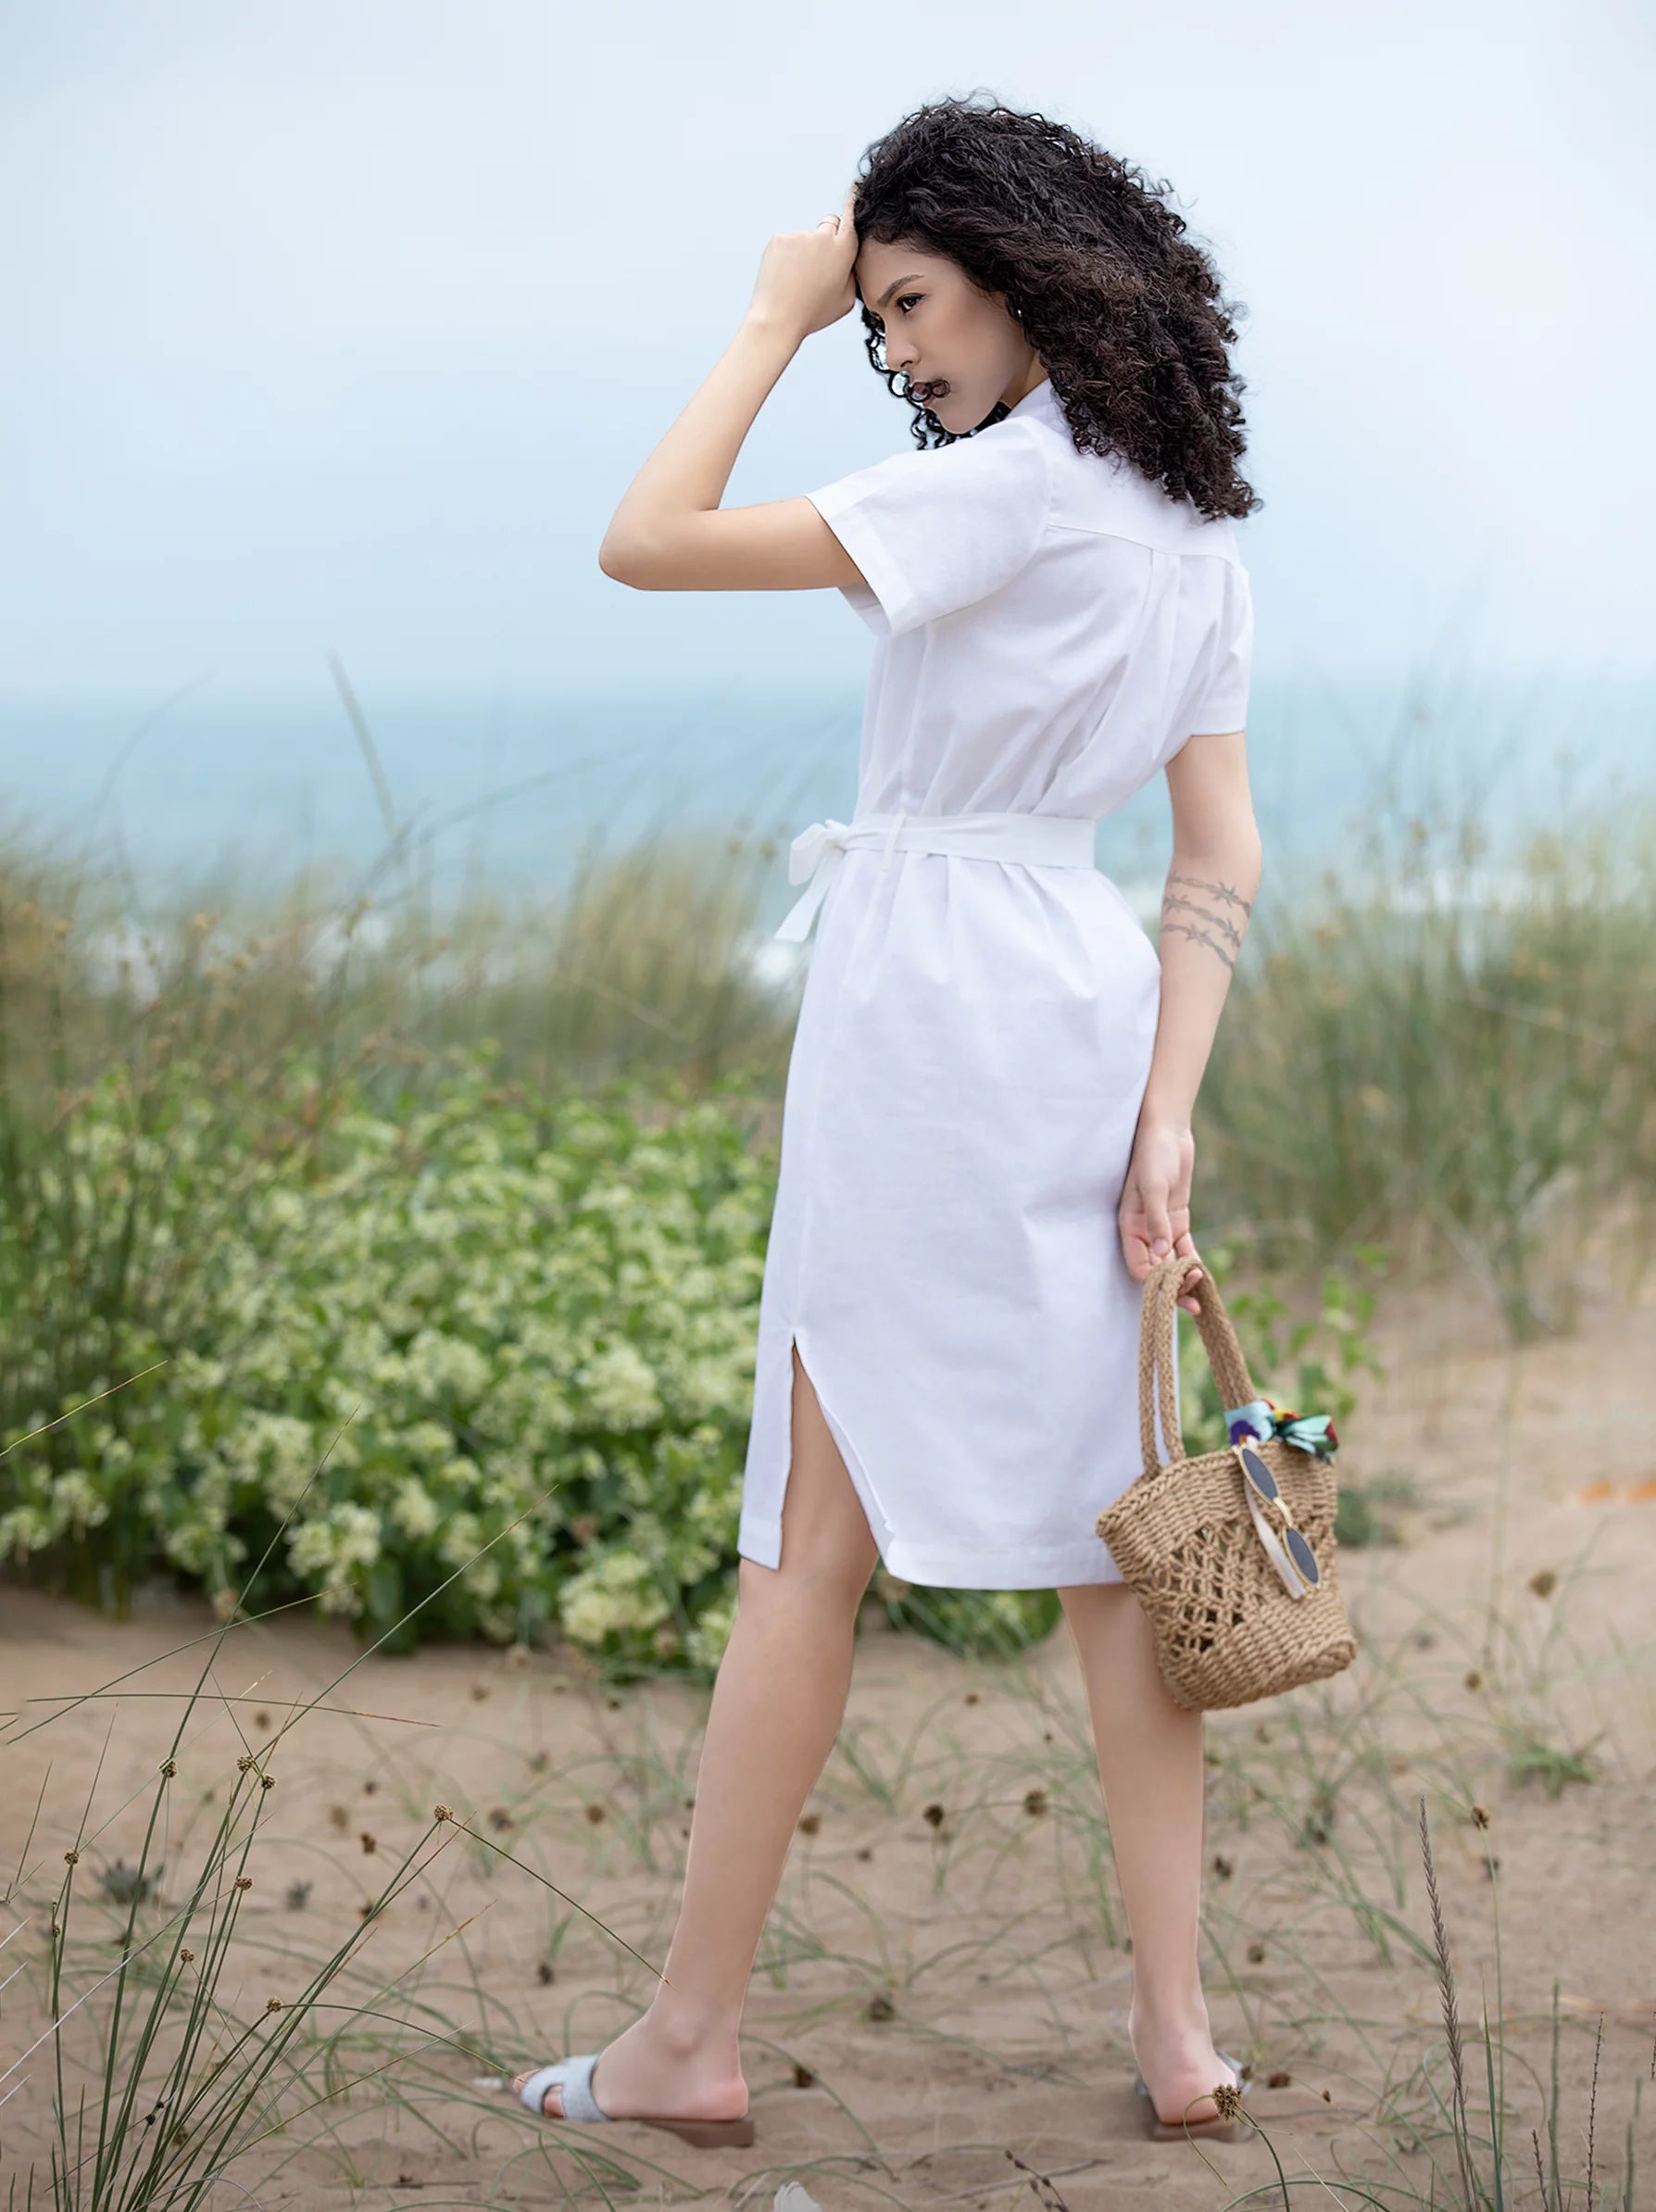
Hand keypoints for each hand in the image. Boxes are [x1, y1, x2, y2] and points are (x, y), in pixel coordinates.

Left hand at [747, 183, 859, 341]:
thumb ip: (852, 274)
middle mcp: (823, 237)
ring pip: (806, 238)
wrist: (777, 318)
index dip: (852, 202)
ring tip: (797, 280)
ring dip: (804, 252)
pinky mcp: (779, 239)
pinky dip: (786, 256)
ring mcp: (799, 236)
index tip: (855, 188)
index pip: (851, 217)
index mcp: (843, 250)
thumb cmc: (812, 313)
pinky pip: (787, 243)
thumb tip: (848, 261)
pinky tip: (785, 276)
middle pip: (829, 225)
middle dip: (826, 239)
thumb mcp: (846, 300)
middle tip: (817, 267)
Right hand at [1119, 1117, 1203, 1313]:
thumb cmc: (1153, 1154)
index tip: (1174, 1289)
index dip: (1155, 1282)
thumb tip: (1162, 1253)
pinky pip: (1183, 1247)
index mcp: (1129, 1227)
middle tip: (1193, 1303)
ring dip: (1184, 1278)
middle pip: (1156, 1269)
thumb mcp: (1154, 1186)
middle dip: (1172, 1288)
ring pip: (1171, 1261)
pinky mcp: (1177, 1219)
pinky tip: (1202, 1275)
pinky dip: (1192, 1261)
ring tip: (1200, 1291)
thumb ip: (1157, 1219)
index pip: (1139, 1266)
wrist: (1167, 1131)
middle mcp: (1143, 1231)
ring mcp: (1161, 1226)